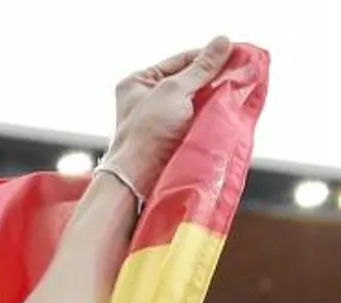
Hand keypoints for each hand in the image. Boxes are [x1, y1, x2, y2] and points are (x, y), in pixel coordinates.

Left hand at [106, 37, 233, 193]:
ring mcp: (162, 118)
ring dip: (218, 94)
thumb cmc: (146, 134)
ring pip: (198, 99)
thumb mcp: (174, 91)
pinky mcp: (176, 136)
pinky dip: (216, 111)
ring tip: (242, 86)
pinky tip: (232, 106)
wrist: (139, 179)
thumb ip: (201, 68)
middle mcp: (148, 98)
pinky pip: (201, 117)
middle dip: (216, 76)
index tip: (237, 50)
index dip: (209, 55)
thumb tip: (222, 42)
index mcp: (139, 82)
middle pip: (191, 80)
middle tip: (245, 68)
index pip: (182, 60)